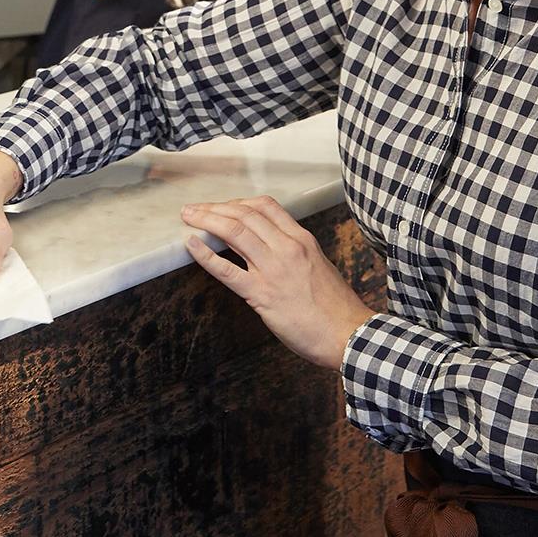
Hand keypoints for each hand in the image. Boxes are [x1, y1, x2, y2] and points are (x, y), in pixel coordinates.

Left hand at [182, 195, 374, 369]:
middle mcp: (286, 248)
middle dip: (215, 207)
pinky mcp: (262, 294)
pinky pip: (227, 270)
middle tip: (194, 209)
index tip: (222, 205)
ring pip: (234, 232)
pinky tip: (191, 246)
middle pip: (244, 214)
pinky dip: (205, 255)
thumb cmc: (336, 307)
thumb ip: (294, 251)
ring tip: (188, 218)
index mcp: (301, 239)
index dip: (238, 202)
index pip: (265, 206)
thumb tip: (269, 246)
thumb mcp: (318, 265)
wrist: (349, 335)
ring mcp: (273, 270)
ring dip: (206, 221)